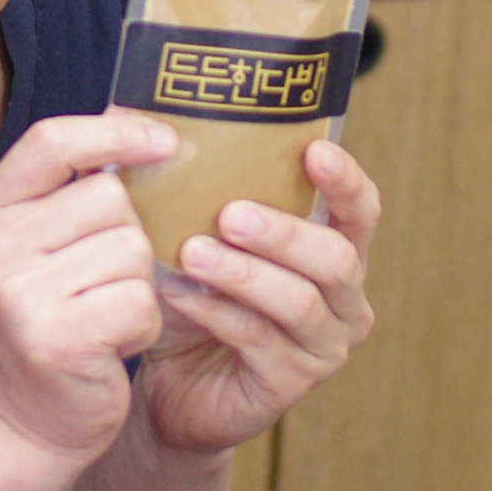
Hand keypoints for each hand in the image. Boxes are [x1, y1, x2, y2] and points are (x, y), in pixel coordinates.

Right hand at [0, 112, 175, 465]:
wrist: (16, 429)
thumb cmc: (44, 328)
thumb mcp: (36, 251)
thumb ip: (70, 193)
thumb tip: (136, 120)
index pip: (51, 141)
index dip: (113, 133)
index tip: (163, 140)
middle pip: (109, 198)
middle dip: (127, 238)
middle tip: (99, 285)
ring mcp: (20, 295)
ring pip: (132, 250)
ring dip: (136, 287)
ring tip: (101, 318)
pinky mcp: (58, 339)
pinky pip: (141, 302)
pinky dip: (142, 326)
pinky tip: (110, 346)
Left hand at [139, 137, 377, 456]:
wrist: (168, 387)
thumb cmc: (190, 297)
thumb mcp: (190, 235)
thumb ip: (180, 179)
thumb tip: (130, 103)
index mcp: (332, 250)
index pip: (361, 210)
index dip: (346, 180)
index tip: (314, 150)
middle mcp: (343, 299)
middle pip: (336, 258)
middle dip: (285, 232)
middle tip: (229, 213)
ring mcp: (324, 346)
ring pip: (300, 302)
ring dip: (245, 273)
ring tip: (193, 252)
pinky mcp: (291, 384)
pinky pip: (261, 341)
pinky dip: (217, 312)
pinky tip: (178, 294)